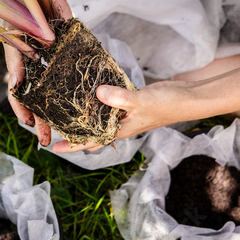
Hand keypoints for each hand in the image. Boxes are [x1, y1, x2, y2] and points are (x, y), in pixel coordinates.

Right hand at [4, 0, 72, 146]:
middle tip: (45, 140)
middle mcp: (36, 69)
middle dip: (41, 121)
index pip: (19, 94)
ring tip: (64, 132)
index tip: (28, 125)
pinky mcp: (69, 56)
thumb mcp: (14, 36)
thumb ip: (14, 60)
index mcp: (22, 66)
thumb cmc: (21, 13)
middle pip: (37, 100)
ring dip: (57, 113)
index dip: (22, 110)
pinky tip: (84, 107)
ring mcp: (52, 64)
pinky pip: (72, 78)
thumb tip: (14, 84)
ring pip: (53, 94)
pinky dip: (76, 93)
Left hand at [51, 81, 193, 152]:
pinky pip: (106, 103)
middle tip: (51, 126)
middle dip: (72, 132)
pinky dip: (96, 100)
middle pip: (90, 132)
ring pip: (97, 118)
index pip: (90, 141)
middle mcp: (117, 125)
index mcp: (118, 130)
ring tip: (63, 110)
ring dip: (83, 116)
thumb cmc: (167, 105)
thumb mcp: (141, 102)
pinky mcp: (126, 102)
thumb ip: (119, 98)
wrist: (187, 97)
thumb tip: (97, 93)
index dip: (71, 145)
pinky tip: (87, 92)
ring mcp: (122, 114)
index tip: (52, 147)